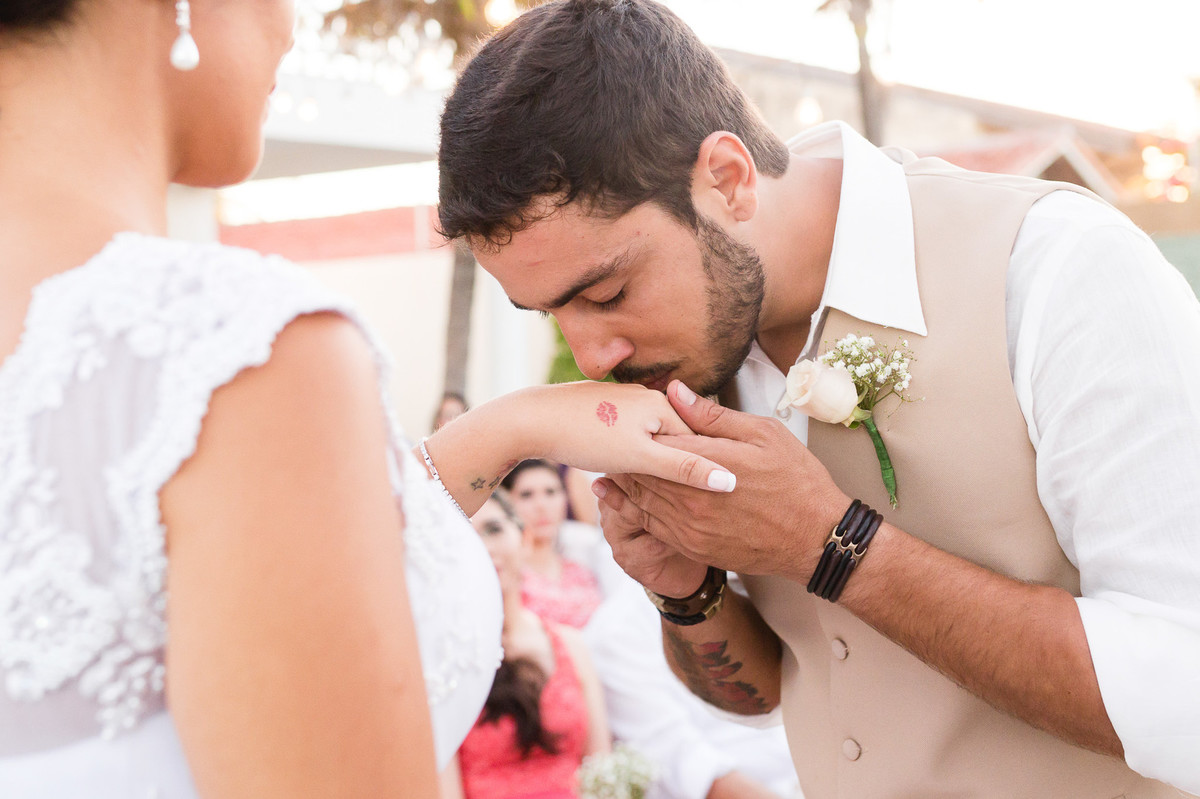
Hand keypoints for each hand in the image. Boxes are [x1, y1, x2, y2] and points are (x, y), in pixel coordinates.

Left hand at [525, 381, 736, 493]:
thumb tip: (729, 481)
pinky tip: (619, 473)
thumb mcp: (640, 459)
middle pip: (674, 441)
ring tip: (644, 490)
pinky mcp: (603, 410)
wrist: (530, 420)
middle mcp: (646, 396)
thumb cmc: (585, 437)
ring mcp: (623, 401)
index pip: (699, 442)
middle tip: (678, 505)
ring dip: (651, 465)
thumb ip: (684, 469)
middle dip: (676, 469)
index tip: (706, 502)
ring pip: (649, 441)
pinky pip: (627, 437)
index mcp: (662, 404)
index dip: (703, 473)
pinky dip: (629, 457)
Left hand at [599, 380, 850, 581]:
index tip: (621, 415)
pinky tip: (619, 500)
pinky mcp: (692, 547)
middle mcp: (692, 496)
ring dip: (621, 482)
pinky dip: (631, 511)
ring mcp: (690, 526)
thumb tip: (675, 390)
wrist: (815, 538)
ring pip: (641, 500)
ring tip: (602, 465)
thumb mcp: (763, 434)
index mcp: (708, 461)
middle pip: (643, 471)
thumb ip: (713, 416)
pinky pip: (651, 527)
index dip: (639, 427)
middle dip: (623, 455)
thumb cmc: (796, 481)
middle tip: (601, 438)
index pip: (658, 439)